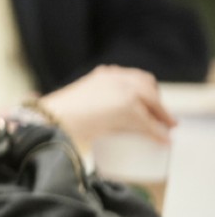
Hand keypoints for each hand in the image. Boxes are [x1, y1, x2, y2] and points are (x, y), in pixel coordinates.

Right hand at [38, 65, 175, 146]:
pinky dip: (158, 133)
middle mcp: (116, 78)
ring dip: (162, 117)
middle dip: (157, 103)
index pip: (134, 78)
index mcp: (104, 75)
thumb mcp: (76, 104)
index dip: (147, 92)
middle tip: (159, 120)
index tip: (149, 106)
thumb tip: (87, 123)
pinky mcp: (128, 109)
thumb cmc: (55, 118)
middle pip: (148, 87)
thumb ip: (85, 106)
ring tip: (166, 131)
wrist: (49, 122)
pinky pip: (149, 123)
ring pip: (152, 105)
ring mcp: (123, 92)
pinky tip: (163, 141)